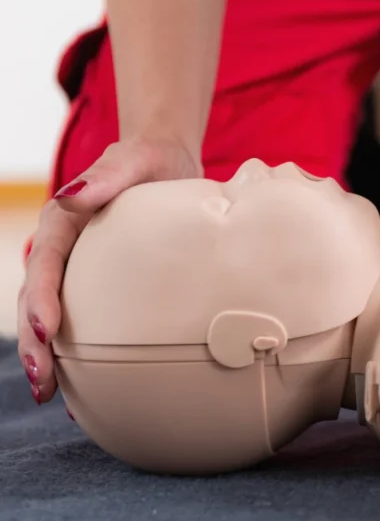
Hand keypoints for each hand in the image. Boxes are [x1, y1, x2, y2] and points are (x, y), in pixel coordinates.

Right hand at [18, 138, 201, 403]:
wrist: (165, 161)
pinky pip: (87, 322)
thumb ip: (103, 177)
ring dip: (51, 358)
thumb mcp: (131, 161)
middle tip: (42, 383)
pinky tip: (88, 390)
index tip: (45, 331)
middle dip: (36, 346)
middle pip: (39, 302)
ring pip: (56, 320)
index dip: (39, 300)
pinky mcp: (103, 284)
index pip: (44, 265)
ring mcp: (80, 271)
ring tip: (51, 398)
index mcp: (63, 224)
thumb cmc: (149, 159)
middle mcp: (64, 251)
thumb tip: (67, 195)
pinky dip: (83, 355)